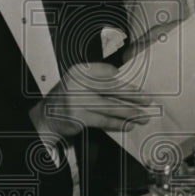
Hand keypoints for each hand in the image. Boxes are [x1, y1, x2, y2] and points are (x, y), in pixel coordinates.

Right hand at [32, 62, 150, 138]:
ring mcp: (78, 101)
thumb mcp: (78, 81)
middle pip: (112, 89)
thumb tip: (124, 81)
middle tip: (147, 99)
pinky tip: (128, 124)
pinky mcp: (80, 117)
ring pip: (111, 106)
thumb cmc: (68, 97)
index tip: (138, 86)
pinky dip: (118, 123)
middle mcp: (78, 84)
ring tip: (143, 115)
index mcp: (79, 71)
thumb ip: (97, 80)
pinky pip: (104, 120)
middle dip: (133, 95)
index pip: (107, 72)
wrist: (47, 116)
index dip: (123, 79)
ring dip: (130, 112)